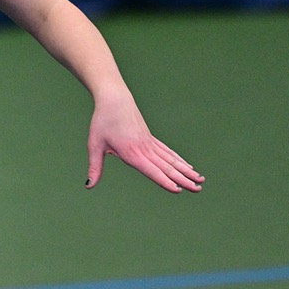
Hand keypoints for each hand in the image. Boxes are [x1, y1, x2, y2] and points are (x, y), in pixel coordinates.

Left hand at [85, 95, 203, 192]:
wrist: (114, 98)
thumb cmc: (102, 122)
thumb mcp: (94, 145)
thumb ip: (95, 167)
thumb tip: (88, 186)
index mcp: (131, 153)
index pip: (151, 170)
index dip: (164, 181)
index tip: (178, 189)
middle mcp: (144, 149)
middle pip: (166, 167)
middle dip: (183, 179)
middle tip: (198, 189)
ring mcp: (149, 142)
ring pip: (171, 159)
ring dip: (185, 171)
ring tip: (200, 180)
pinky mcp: (150, 137)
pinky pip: (167, 151)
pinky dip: (178, 160)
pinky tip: (187, 166)